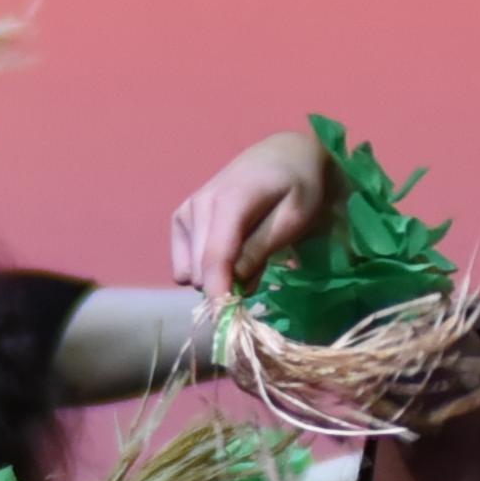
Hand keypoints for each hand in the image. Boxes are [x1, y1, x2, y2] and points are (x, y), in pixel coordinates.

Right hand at [168, 124, 338, 295]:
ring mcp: (186, 211)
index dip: (218, 294)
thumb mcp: (295, 217)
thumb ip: (262, 248)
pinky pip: (184, 263)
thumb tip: (235, 281)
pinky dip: (205, 269)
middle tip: (258, 281)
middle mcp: (198, 205)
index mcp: (229, 200)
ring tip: (248, 259)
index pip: (215, 257)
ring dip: (217, 278)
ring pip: (191, 270)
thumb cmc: (298, 186)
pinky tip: (229, 253)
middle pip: (201, 269)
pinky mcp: (181, 219)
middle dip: (225, 287)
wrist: (283, 154)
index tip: (227, 325)